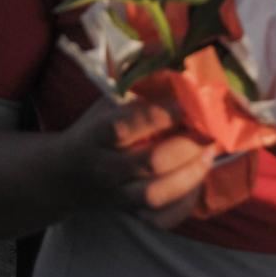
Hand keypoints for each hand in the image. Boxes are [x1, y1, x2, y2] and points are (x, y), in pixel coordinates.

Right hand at [56, 98, 215, 229]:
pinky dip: (184, 204)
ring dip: (190, 174)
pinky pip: (160, 219)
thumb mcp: (106, 104)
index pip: (126, 126)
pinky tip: (197, 182)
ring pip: (156, 194)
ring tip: (209, 154)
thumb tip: (177, 57)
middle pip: (149, 162)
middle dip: (187, 145)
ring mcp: (116, 195)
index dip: (161, 114)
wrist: (64, 176)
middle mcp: (104, 167)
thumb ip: (137, 88)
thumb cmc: (95, 131)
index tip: (189, 102)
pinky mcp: (129, 214)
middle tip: (211, 130)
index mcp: (95, 135)